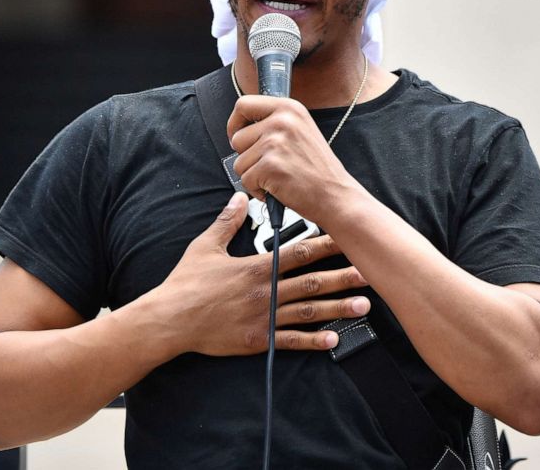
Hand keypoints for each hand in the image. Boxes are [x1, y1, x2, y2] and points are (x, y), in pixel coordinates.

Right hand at [159, 193, 370, 355]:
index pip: (299, 253)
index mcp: (256, 268)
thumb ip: (227, 222)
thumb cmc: (186, 283)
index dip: (325, 245)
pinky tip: (333, 339)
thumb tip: (241, 198)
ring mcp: (264, 318)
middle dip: (343, 277)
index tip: (346, 240)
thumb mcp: (205, 246)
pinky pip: (291, 342)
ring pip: (308, 311)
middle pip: (312, 282)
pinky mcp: (258, 341)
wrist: (171, 320)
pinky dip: (313, 341)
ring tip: (362, 307)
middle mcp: (265, 292)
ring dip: (337, 308)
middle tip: (369, 273)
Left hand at [227, 95, 362, 224]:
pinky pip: (245, 180)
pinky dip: (257, 190)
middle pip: (237, 137)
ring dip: (253, 175)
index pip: (243, 104)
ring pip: (239, 161)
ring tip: (277, 177)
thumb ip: (274, 122)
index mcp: (289, 108)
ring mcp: (275, 143)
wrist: (335, 195)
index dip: (235, 123)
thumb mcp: (301, 130)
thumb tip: (242, 125)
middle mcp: (282, 121)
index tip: (239, 135)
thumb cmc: (318, 169)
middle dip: (247, 156)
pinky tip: (277, 188)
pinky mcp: (270, 166)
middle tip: (269, 165)